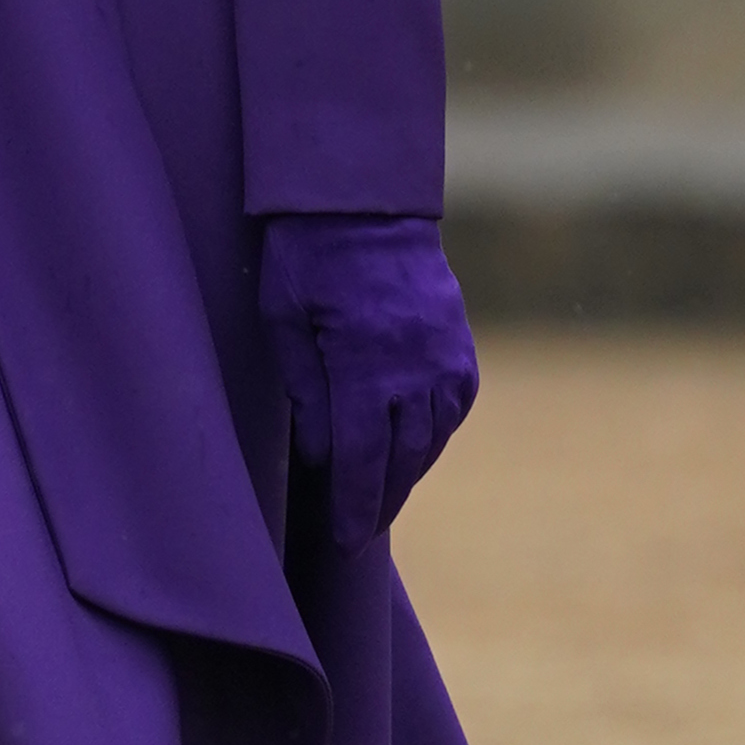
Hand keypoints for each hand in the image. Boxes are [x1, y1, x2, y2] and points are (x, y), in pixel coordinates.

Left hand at [256, 214, 476, 553]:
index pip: (363, 459)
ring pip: (434, 437)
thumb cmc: (306, 257)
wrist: (366, 201)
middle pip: (403, 458)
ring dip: (409, 472)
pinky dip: (434, 435)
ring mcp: (446, 355)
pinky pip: (454, 407)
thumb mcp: (283, 321)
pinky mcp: (460, 344)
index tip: (347, 543)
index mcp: (366, 364)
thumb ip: (306, 392)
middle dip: (380, 501)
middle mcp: (416, 367)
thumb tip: (327, 458)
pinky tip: (414, 450)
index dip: (355, 507)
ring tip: (382, 498)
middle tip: (360, 535)